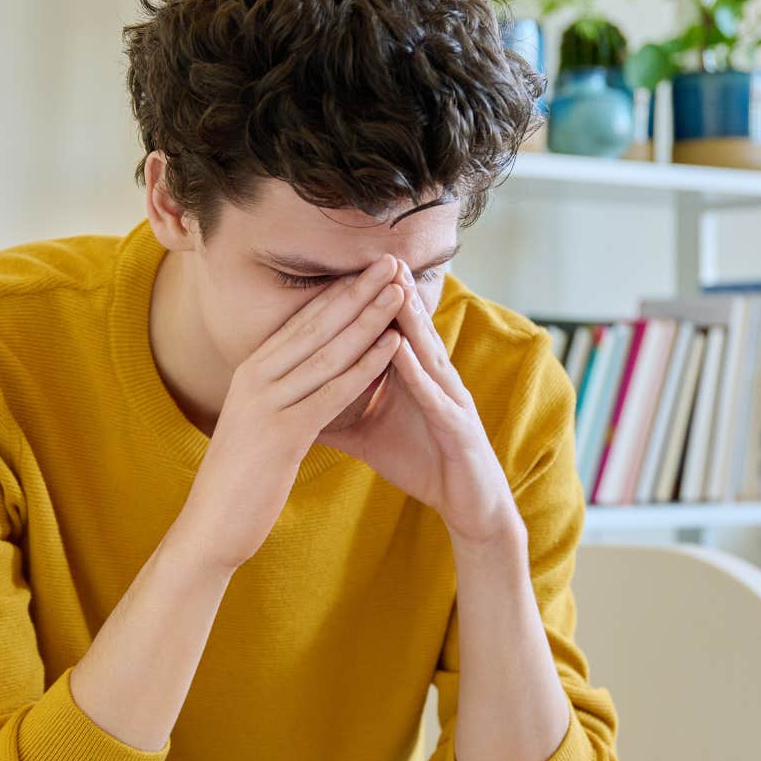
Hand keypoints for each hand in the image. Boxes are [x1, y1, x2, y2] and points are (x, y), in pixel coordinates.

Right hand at [183, 254, 407, 569]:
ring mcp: (267, 403)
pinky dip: (365, 367)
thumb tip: (305, 372)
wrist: (211, 525)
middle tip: (391, 261)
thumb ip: (280, 393)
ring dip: (369, 319)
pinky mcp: (282, 433)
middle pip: (316, 325)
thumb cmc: (240, 478)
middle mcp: (255, 377)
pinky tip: (392, 348)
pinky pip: (331, 392)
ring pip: (328, 351)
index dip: (338, 291)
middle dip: (357, 291)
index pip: (301, 321)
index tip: (369, 267)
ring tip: (400, 293)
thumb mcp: (257, 422)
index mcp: (251, 371)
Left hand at [315, 262, 517, 542]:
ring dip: (412, 320)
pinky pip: (434, 395)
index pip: (389, 332)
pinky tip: (402, 351)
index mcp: (413, 378)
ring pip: (427, 352)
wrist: (465, 503)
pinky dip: (417, 373)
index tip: (348, 270)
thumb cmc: (422, 463)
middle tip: (378, 257)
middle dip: (395, 294)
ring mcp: (449, 399)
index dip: (370, 303)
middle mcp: (434, 379)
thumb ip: (338, 416)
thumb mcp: (370, 436)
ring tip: (394, 286)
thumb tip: (295, 406)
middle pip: (411, 330)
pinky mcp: (457, 425)